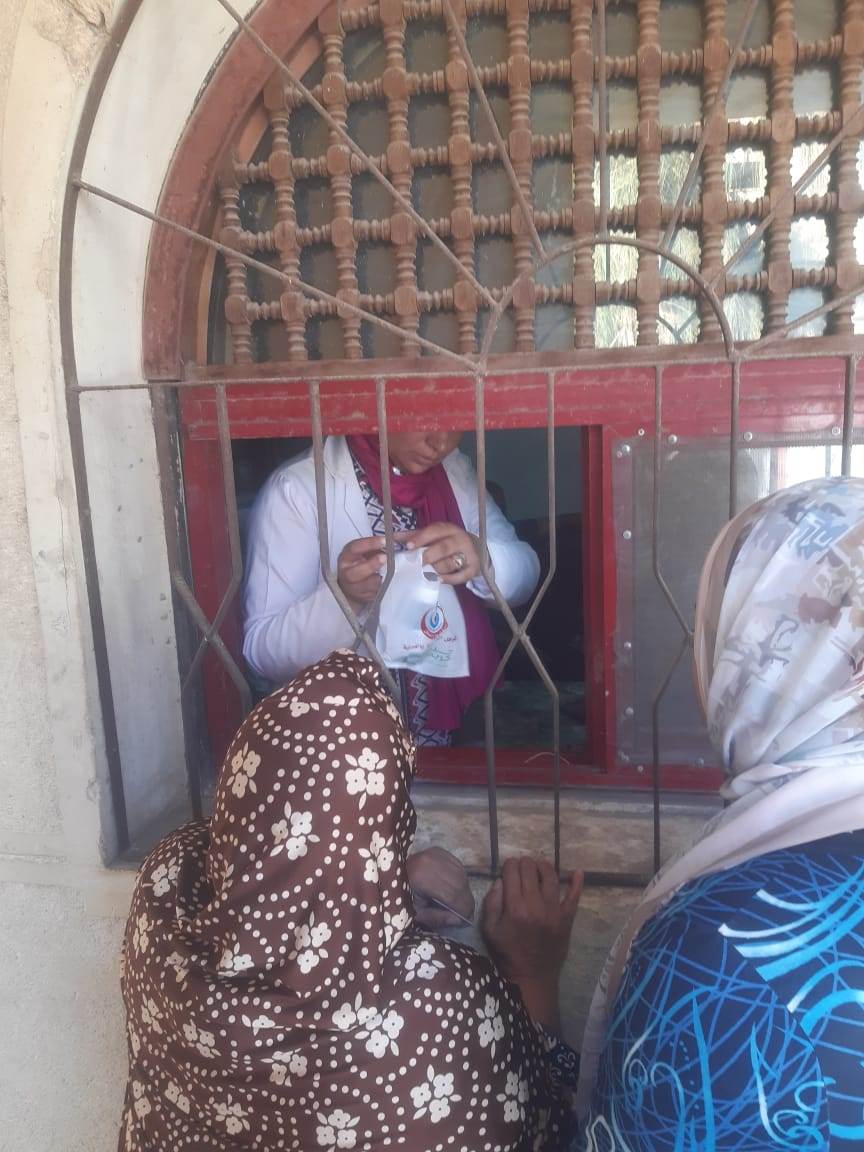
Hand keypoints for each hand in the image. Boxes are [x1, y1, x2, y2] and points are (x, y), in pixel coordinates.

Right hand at [337, 537, 386, 609]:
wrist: (354, 584)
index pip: (355, 548)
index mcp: (347, 556)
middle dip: (371, 565)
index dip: (369, 544)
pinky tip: (389, 584)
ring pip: (367, 586)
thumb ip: (385, 543)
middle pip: (355, 572)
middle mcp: (347, 572)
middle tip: (385, 558)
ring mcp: (353, 588)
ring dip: (380, 580)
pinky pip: (374, 595)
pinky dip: (383, 589)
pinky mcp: (362, 598)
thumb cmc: (364, 563)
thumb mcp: (370, 550)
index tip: (384, 541)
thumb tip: (406, 537)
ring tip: (389, 574)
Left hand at [398, 523, 485, 584]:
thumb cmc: (446, 541)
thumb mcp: (432, 535)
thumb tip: (391, 537)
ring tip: (425, 573)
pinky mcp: (473, 568)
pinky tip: (439, 580)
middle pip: (444, 547)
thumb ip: (413, 536)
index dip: (421, 538)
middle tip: (416, 563)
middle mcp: (460, 539)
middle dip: (428, 556)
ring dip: (436, 569)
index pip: (435, 531)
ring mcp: (468, 554)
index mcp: (448, 529)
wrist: (472, 549)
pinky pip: (461, 576)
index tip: (408, 546)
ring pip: (451, 563)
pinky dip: (449, 579)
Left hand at [407, 847, 474, 927]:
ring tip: (464, 904)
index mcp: (421, 878)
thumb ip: (435, 917)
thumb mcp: (414, 913)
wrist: (390, 877)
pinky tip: (458, 889)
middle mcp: (430, 861)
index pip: (451, 895)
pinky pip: (457, 865)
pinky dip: (461, 878)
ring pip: (460, 874)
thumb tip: (458, 920)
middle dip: (466, 901)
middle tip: (468, 914)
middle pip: (458, 884)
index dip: (462, 909)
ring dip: (465, 890)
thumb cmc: (400, 897)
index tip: (467, 920)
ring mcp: (434, 853)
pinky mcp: (437, 850)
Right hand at [482, 857, 581, 1029]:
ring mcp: (554, 911)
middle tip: (522, 866)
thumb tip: (501, 880)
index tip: (508, 867)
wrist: (532, 976)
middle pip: (530, 870)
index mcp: (514, 908)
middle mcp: (535, 905)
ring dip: (544, 866)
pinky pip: (574, 896)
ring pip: (551, 877)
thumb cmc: (507, 953)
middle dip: (524, 863)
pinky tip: (577, 872)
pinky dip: (577, 883)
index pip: (512, 873)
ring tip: (539, 866)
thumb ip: (491, 902)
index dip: (509, 865)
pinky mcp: (567, 918)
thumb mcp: (489, 930)